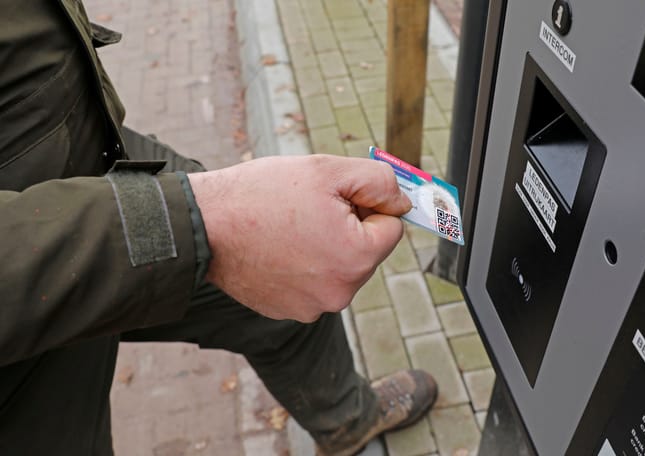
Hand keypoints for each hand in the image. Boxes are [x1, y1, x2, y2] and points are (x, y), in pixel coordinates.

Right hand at [188, 154, 410, 321]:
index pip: (391, 227)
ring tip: (288, 228)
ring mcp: (313, 307)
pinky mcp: (289, 312)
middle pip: (366, 251)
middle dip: (348, 228)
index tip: (336, 198)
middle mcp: (340, 293)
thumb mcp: (329, 170)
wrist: (203, 225)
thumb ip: (380, 183)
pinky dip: (302, 266)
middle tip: (308, 210)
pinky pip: (313, 283)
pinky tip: (277, 248)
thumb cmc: (263, 194)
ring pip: (339, 267)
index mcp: (357, 258)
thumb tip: (403, 203)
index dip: (367, 205)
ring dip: (325, 247)